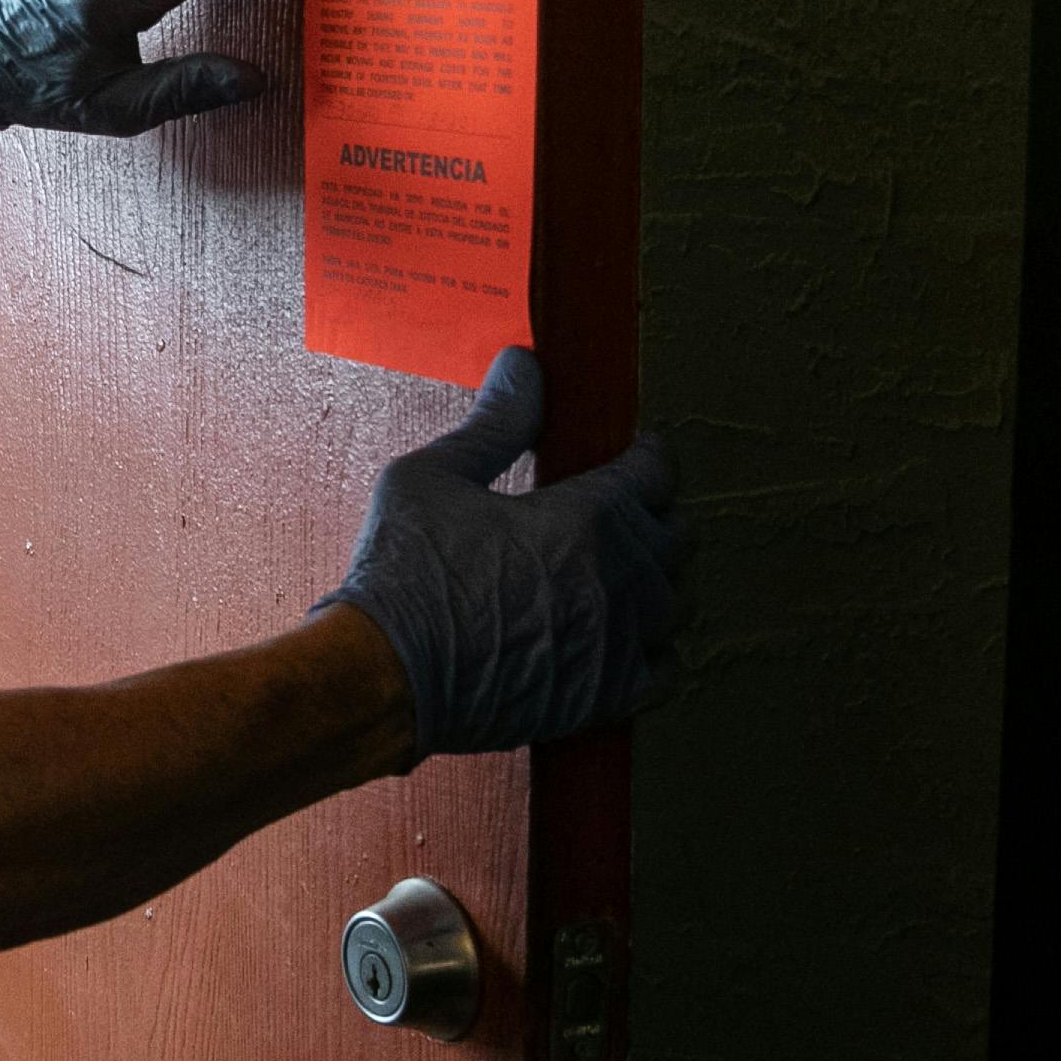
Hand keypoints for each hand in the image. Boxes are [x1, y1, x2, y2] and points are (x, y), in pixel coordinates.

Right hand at [318, 348, 688, 757]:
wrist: (384, 674)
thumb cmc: (403, 573)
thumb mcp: (432, 477)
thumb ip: (495, 422)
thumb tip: (524, 365)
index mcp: (587, 517)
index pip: (654, 471)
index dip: (646, 456)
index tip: (634, 453)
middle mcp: (619, 579)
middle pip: (675, 533)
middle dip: (653, 513)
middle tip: (621, 507)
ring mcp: (618, 641)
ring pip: (676, 598)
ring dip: (656, 578)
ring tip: (623, 569)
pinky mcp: (605, 695)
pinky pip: (666, 666)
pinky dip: (655, 646)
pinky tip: (625, 634)